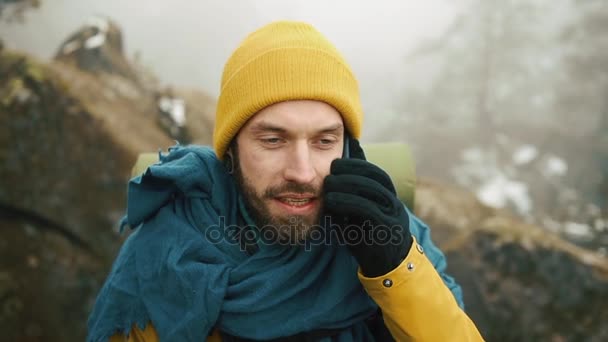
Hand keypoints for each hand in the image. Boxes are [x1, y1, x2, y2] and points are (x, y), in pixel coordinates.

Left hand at [322, 139, 412, 276]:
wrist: (387, 270)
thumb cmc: (368, 241)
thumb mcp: (359, 218)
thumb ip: (350, 203)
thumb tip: (328, 187)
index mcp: (390, 198)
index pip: (377, 173)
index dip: (357, 165)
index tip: (336, 164)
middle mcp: (394, 204)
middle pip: (374, 179)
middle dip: (350, 172)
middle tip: (329, 173)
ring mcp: (393, 215)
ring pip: (372, 191)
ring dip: (346, 184)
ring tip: (327, 185)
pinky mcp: (386, 229)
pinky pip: (367, 209)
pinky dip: (347, 202)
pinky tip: (331, 201)